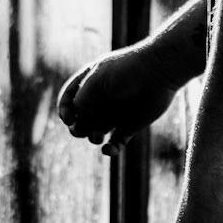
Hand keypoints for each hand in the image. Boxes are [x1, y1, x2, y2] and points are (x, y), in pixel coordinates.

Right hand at [57, 47, 176, 154]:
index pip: (68, 100)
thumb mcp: (96, 83)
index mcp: (89, 83)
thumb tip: (76, 125)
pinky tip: (108, 150)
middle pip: (80, 119)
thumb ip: (81, 103)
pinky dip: (111, 150)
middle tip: (81, 130)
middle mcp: (101, 99)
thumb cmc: (125, 72)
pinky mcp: (130, 126)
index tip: (68, 119)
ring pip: (95, 133)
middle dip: (76, 128)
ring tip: (98, 136)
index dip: (64, 111)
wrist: (158, 73)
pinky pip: (116, 143)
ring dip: (92, 137)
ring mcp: (115, 113)